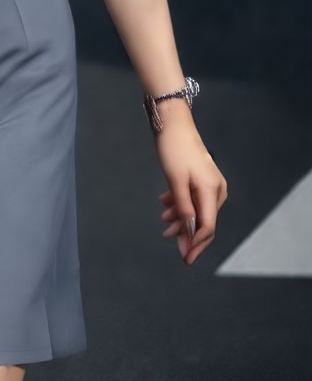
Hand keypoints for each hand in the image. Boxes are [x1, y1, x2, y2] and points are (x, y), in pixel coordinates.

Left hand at [155, 119, 227, 264]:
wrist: (173, 122)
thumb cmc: (173, 150)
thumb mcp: (176, 181)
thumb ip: (184, 209)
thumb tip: (189, 233)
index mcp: (212, 190)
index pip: (207, 226)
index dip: (196, 244)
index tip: (185, 258)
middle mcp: (216, 188)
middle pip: (204, 220)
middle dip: (187, 232)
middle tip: (170, 241)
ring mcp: (210, 182)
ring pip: (197, 209)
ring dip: (181, 217)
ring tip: (163, 220)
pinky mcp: (202, 177)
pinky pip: (194, 197)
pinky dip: (181, 203)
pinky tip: (165, 204)